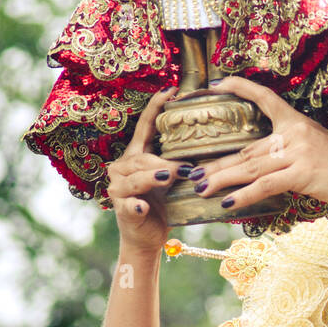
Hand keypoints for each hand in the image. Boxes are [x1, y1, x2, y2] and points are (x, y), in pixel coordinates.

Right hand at [106, 89, 187, 252]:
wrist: (145, 237)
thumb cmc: (160, 204)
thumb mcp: (170, 179)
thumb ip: (178, 161)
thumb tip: (208, 145)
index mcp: (135, 156)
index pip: (144, 126)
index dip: (155, 107)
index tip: (171, 90)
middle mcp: (122, 169)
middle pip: (142, 157)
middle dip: (163, 161)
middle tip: (186, 167)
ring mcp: (119, 190)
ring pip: (135, 178)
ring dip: (153, 177)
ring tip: (169, 177)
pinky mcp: (123, 211)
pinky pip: (129, 205)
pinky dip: (136, 205)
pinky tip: (143, 206)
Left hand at [196, 77, 327, 212]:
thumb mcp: (317, 153)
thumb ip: (291, 154)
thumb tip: (264, 167)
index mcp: (297, 123)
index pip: (265, 98)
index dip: (240, 88)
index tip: (217, 84)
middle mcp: (294, 133)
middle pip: (247, 149)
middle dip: (218, 163)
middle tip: (193, 173)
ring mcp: (298, 152)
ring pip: (250, 166)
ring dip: (222, 179)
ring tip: (201, 187)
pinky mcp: (302, 173)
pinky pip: (265, 185)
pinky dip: (245, 195)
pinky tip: (228, 203)